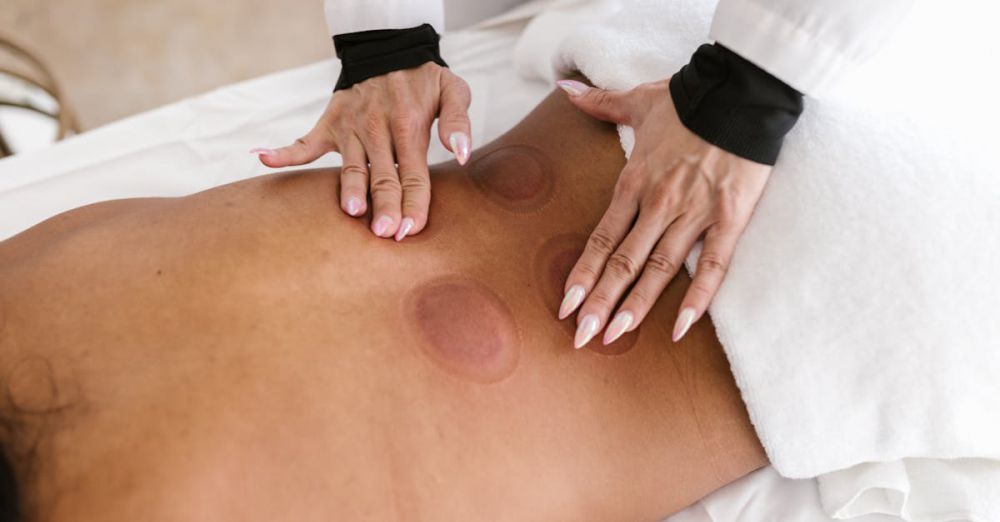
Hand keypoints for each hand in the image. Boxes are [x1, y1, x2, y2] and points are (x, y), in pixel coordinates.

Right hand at [252, 62, 471, 240]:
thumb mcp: (453, 90)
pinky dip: (283, 152)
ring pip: (351, 166)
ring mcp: (351, 129)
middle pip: (382, 175)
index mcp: (409, 126)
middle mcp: (378, 130)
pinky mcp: (330, 124)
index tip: (412, 229)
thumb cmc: (425, 80)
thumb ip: (458, 121)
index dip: (414, 203)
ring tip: (351, 212)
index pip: (413, 173)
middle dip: (385, 205)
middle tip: (384, 233)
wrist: (390, 50)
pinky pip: (305, 143)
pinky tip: (263, 160)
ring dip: (349, 188)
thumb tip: (463, 153)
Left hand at [554, 79, 770, 347]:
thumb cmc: (690, 98)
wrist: (742, 89)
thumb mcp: (638, 99)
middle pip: (624, 262)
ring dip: (637, 305)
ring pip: (660, 269)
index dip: (583, 274)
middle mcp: (659, 204)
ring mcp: (695, 214)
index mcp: (635, 182)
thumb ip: (599, 103)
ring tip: (615, 337)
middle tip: (580, 338)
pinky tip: (682, 328)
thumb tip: (565, 90)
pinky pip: (713, 266)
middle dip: (600, 302)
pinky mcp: (730, 218)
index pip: (601, 238)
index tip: (566, 305)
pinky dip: (698, 298)